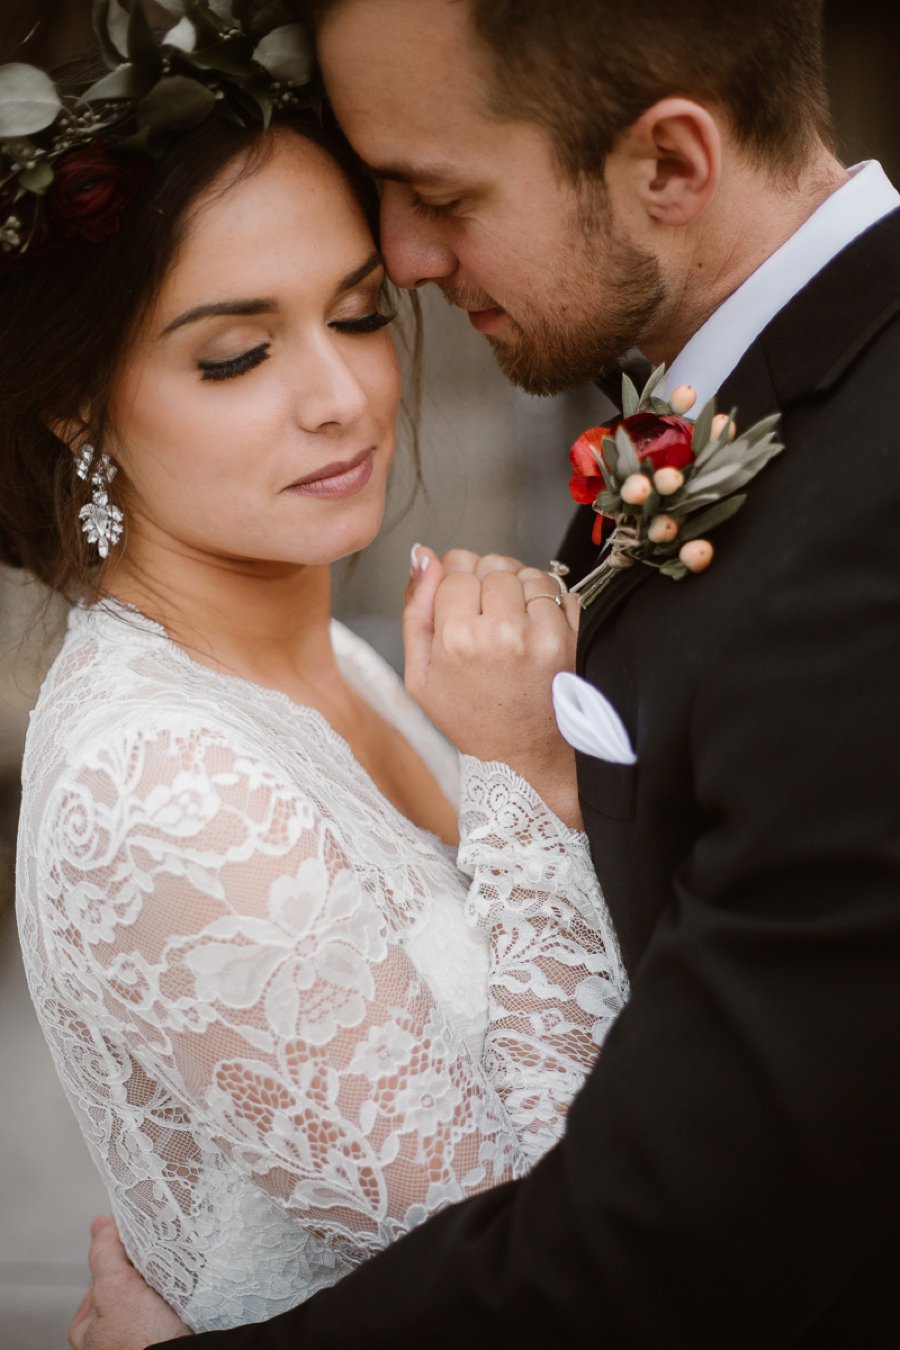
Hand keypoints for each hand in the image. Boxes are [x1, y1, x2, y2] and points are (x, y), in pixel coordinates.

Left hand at [68, 1215, 190, 1349]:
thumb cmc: (140, 1340)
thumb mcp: (113, 1288)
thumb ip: (105, 1254)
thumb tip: (101, 1223)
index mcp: (87, 1329)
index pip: (102, 1275)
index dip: (120, 1256)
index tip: (138, 1247)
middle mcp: (109, 1337)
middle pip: (128, 1284)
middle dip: (144, 1271)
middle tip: (160, 1263)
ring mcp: (136, 1339)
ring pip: (150, 1295)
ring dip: (164, 1282)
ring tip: (175, 1275)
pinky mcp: (164, 1338)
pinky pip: (169, 1306)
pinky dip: (178, 1295)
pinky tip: (185, 1291)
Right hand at [405, 546, 581, 826]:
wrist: (522, 759)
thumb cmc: (470, 720)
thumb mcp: (420, 676)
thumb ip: (415, 610)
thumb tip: (422, 557)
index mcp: (458, 638)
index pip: (456, 569)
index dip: (455, 584)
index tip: (459, 606)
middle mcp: (502, 631)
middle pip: (492, 566)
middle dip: (486, 583)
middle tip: (485, 618)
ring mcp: (542, 634)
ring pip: (527, 573)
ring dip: (519, 589)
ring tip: (510, 624)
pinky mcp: (572, 638)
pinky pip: (559, 591)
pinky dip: (547, 603)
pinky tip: (533, 631)